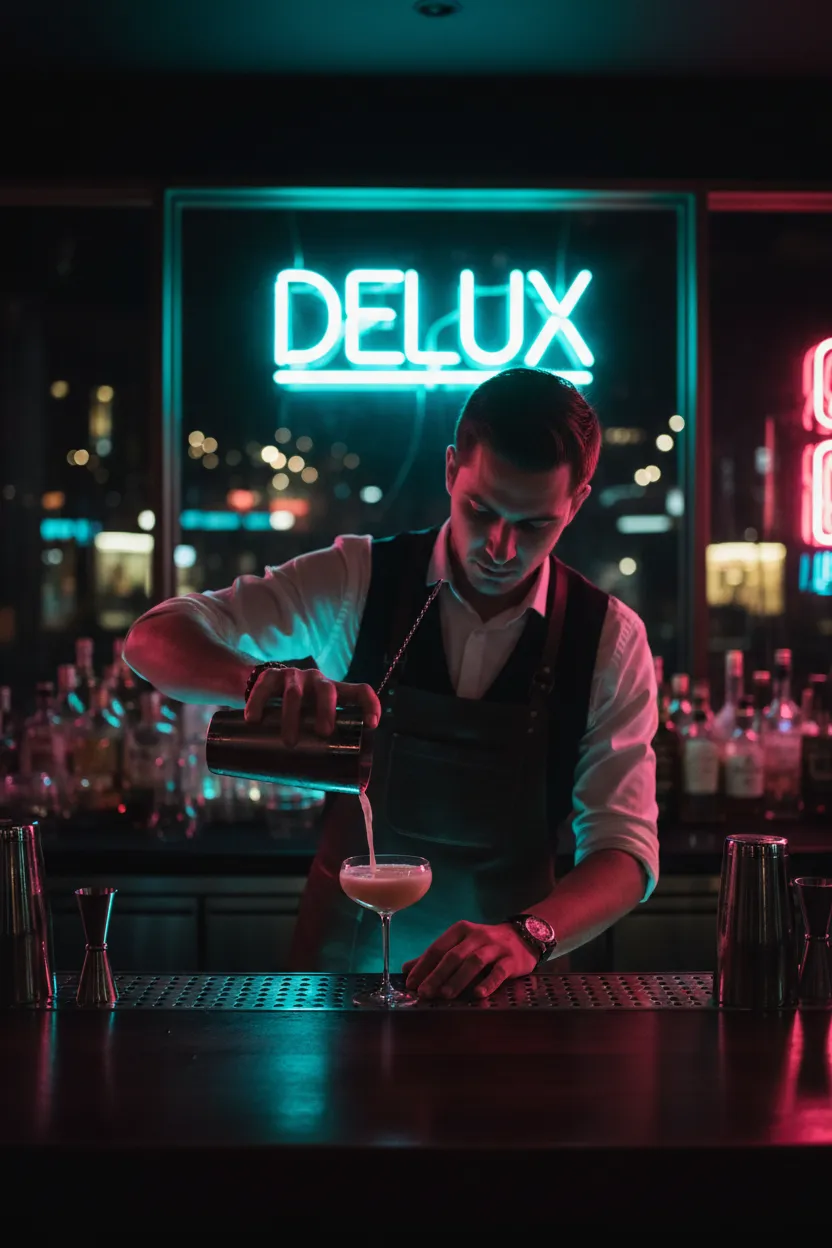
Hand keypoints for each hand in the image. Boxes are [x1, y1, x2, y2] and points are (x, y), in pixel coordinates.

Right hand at [244, 665, 380, 745]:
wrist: (265, 684)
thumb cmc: (298, 711)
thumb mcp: (313, 719)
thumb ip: (321, 744)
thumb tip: (334, 787)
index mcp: (335, 691)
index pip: (359, 691)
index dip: (370, 705)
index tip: (372, 724)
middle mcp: (317, 680)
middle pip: (327, 690)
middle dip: (327, 711)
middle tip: (324, 733)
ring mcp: (293, 676)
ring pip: (295, 692)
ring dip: (292, 716)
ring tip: (290, 741)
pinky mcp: (270, 676)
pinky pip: (264, 688)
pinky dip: (258, 703)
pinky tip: (253, 720)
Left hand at [402, 920, 537, 1000]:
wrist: (523, 936)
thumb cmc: (485, 944)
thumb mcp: (460, 944)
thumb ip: (436, 956)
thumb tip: (407, 969)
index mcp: (460, 930)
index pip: (438, 948)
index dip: (423, 966)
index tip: (410, 983)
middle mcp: (477, 936)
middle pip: (454, 955)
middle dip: (437, 975)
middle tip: (424, 992)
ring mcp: (495, 947)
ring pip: (474, 962)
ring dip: (458, 979)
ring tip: (445, 995)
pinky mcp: (511, 959)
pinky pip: (499, 971)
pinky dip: (488, 982)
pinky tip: (478, 994)